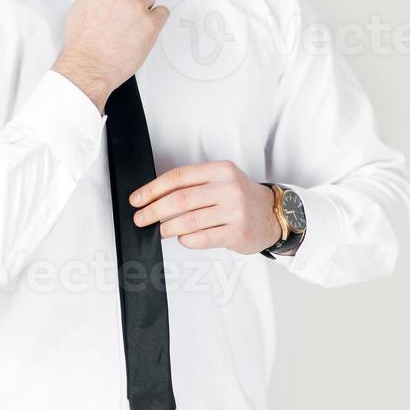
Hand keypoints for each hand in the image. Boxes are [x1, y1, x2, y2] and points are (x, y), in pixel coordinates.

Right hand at [53, 0, 168, 111]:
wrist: (90, 66)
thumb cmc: (82, 44)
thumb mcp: (79, 8)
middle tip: (127, 0)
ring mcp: (137, 5)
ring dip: (143, 5)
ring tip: (130, 23)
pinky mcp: (152, 22)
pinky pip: (162, 11)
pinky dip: (155, 19)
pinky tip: (142, 28)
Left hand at [128, 160, 281, 253]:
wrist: (273, 214)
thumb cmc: (239, 196)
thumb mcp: (220, 179)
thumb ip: (193, 185)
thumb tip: (153, 197)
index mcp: (219, 170)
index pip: (178, 177)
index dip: (153, 189)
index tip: (136, 199)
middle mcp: (228, 188)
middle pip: (180, 199)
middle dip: (153, 210)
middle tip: (140, 219)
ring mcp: (234, 211)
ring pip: (189, 221)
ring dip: (167, 228)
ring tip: (159, 231)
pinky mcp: (237, 233)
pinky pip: (202, 238)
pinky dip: (186, 239)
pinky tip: (182, 238)